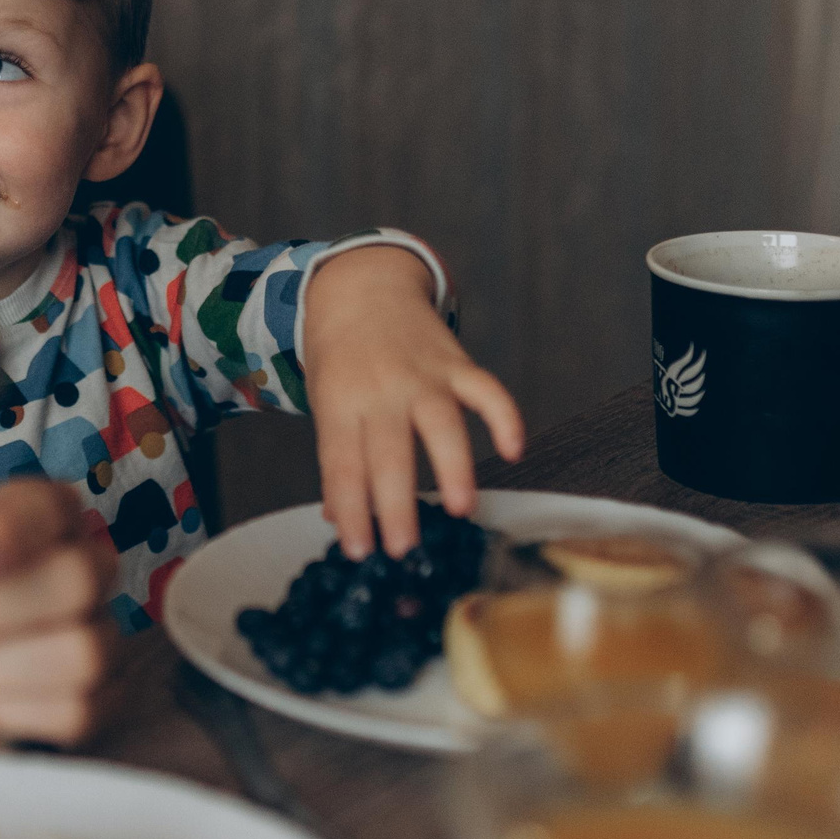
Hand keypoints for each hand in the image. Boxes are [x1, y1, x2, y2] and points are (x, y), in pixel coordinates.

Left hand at [301, 245, 523, 557]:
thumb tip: (340, 517)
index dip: (351, 510)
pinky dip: (505, 417)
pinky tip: (513, 449)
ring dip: (454, 466)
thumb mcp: (326, 404)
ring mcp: (422, 375)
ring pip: (441, 423)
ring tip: (462, 509)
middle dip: (396, 504)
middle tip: (403, 548)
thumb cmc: (341, 359)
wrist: (360, 287)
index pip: (342, 465)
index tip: (359, 551)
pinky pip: (487, 389)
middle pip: (389, 451)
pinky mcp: (457, 363)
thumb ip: (337, 458)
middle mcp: (382, 389)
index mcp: (341, 403)